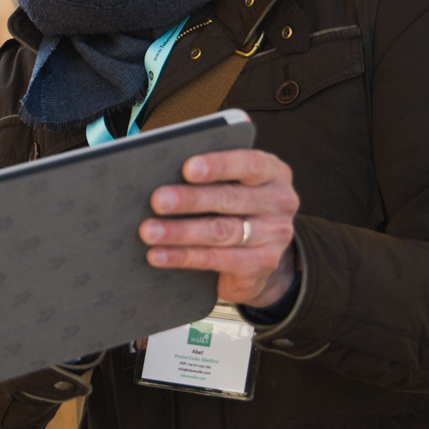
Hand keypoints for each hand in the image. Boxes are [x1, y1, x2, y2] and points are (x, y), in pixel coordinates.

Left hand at [140, 149, 299, 307]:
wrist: (258, 255)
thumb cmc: (234, 206)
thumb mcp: (232, 184)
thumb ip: (208, 175)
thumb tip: (161, 171)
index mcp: (273, 172)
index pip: (249, 164)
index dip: (218, 165)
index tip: (187, 169)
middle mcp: (280, 202)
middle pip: (230, 199)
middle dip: (190, 200)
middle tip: (157, 201)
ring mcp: (275, 235)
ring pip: (221, 231)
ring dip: (180, 231)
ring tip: (149, 231)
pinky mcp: (262, 264)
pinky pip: (217, 259)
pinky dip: (183, 256)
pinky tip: (158, 255)